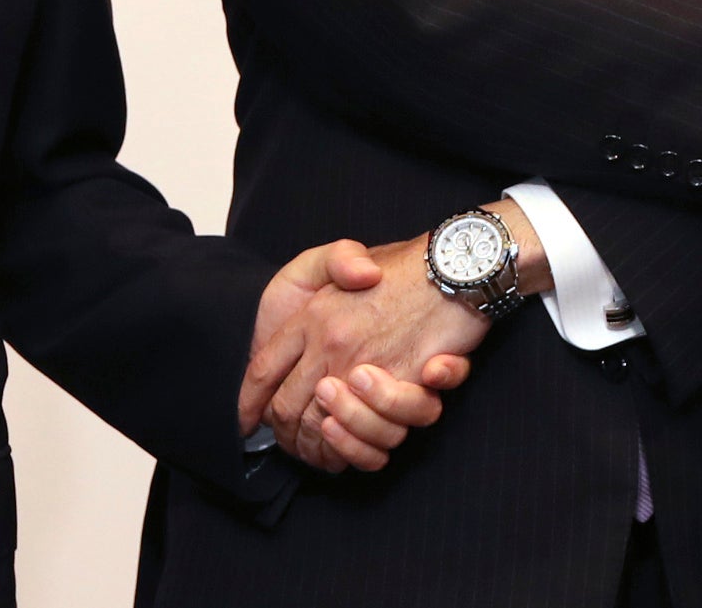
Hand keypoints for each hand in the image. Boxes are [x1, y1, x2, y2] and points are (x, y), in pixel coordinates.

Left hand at [243, 233, 485, 472]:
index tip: (246, 420)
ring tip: (325, 430)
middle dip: (283, 430)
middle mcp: (332, 346)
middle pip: (288, 408)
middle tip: (287, 437)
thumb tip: (340, 289)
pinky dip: (354, 448)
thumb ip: (331, 262)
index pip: (263, 369)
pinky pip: (370, 441)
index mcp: (311, 316)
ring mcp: (366, 372)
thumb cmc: (400, 263)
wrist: (456, 266)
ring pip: (326, 429)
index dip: (249, 400)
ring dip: (321, 439)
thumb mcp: (345, 252)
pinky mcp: (401, 392)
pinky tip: (348, 438)